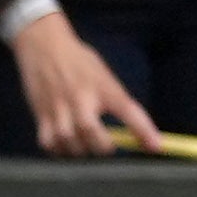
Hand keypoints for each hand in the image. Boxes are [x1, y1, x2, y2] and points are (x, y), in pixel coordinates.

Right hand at [11, 12, 166, 160]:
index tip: (156, 146)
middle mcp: (81, 98)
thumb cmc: (79, 61)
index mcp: (103, 86)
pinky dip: (59, 149)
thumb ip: (115, 100)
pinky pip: (49, 143)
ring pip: (70, 142)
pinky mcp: (40, 115)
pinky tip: (66, 142)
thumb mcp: (104, 75)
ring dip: (82, 149)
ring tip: (86, 142)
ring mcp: (58, 107)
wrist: (44, 47)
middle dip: (104, 146)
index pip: (129, 111)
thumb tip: (133, 131)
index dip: (143, 130)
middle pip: (92, 133)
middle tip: (109, 144)